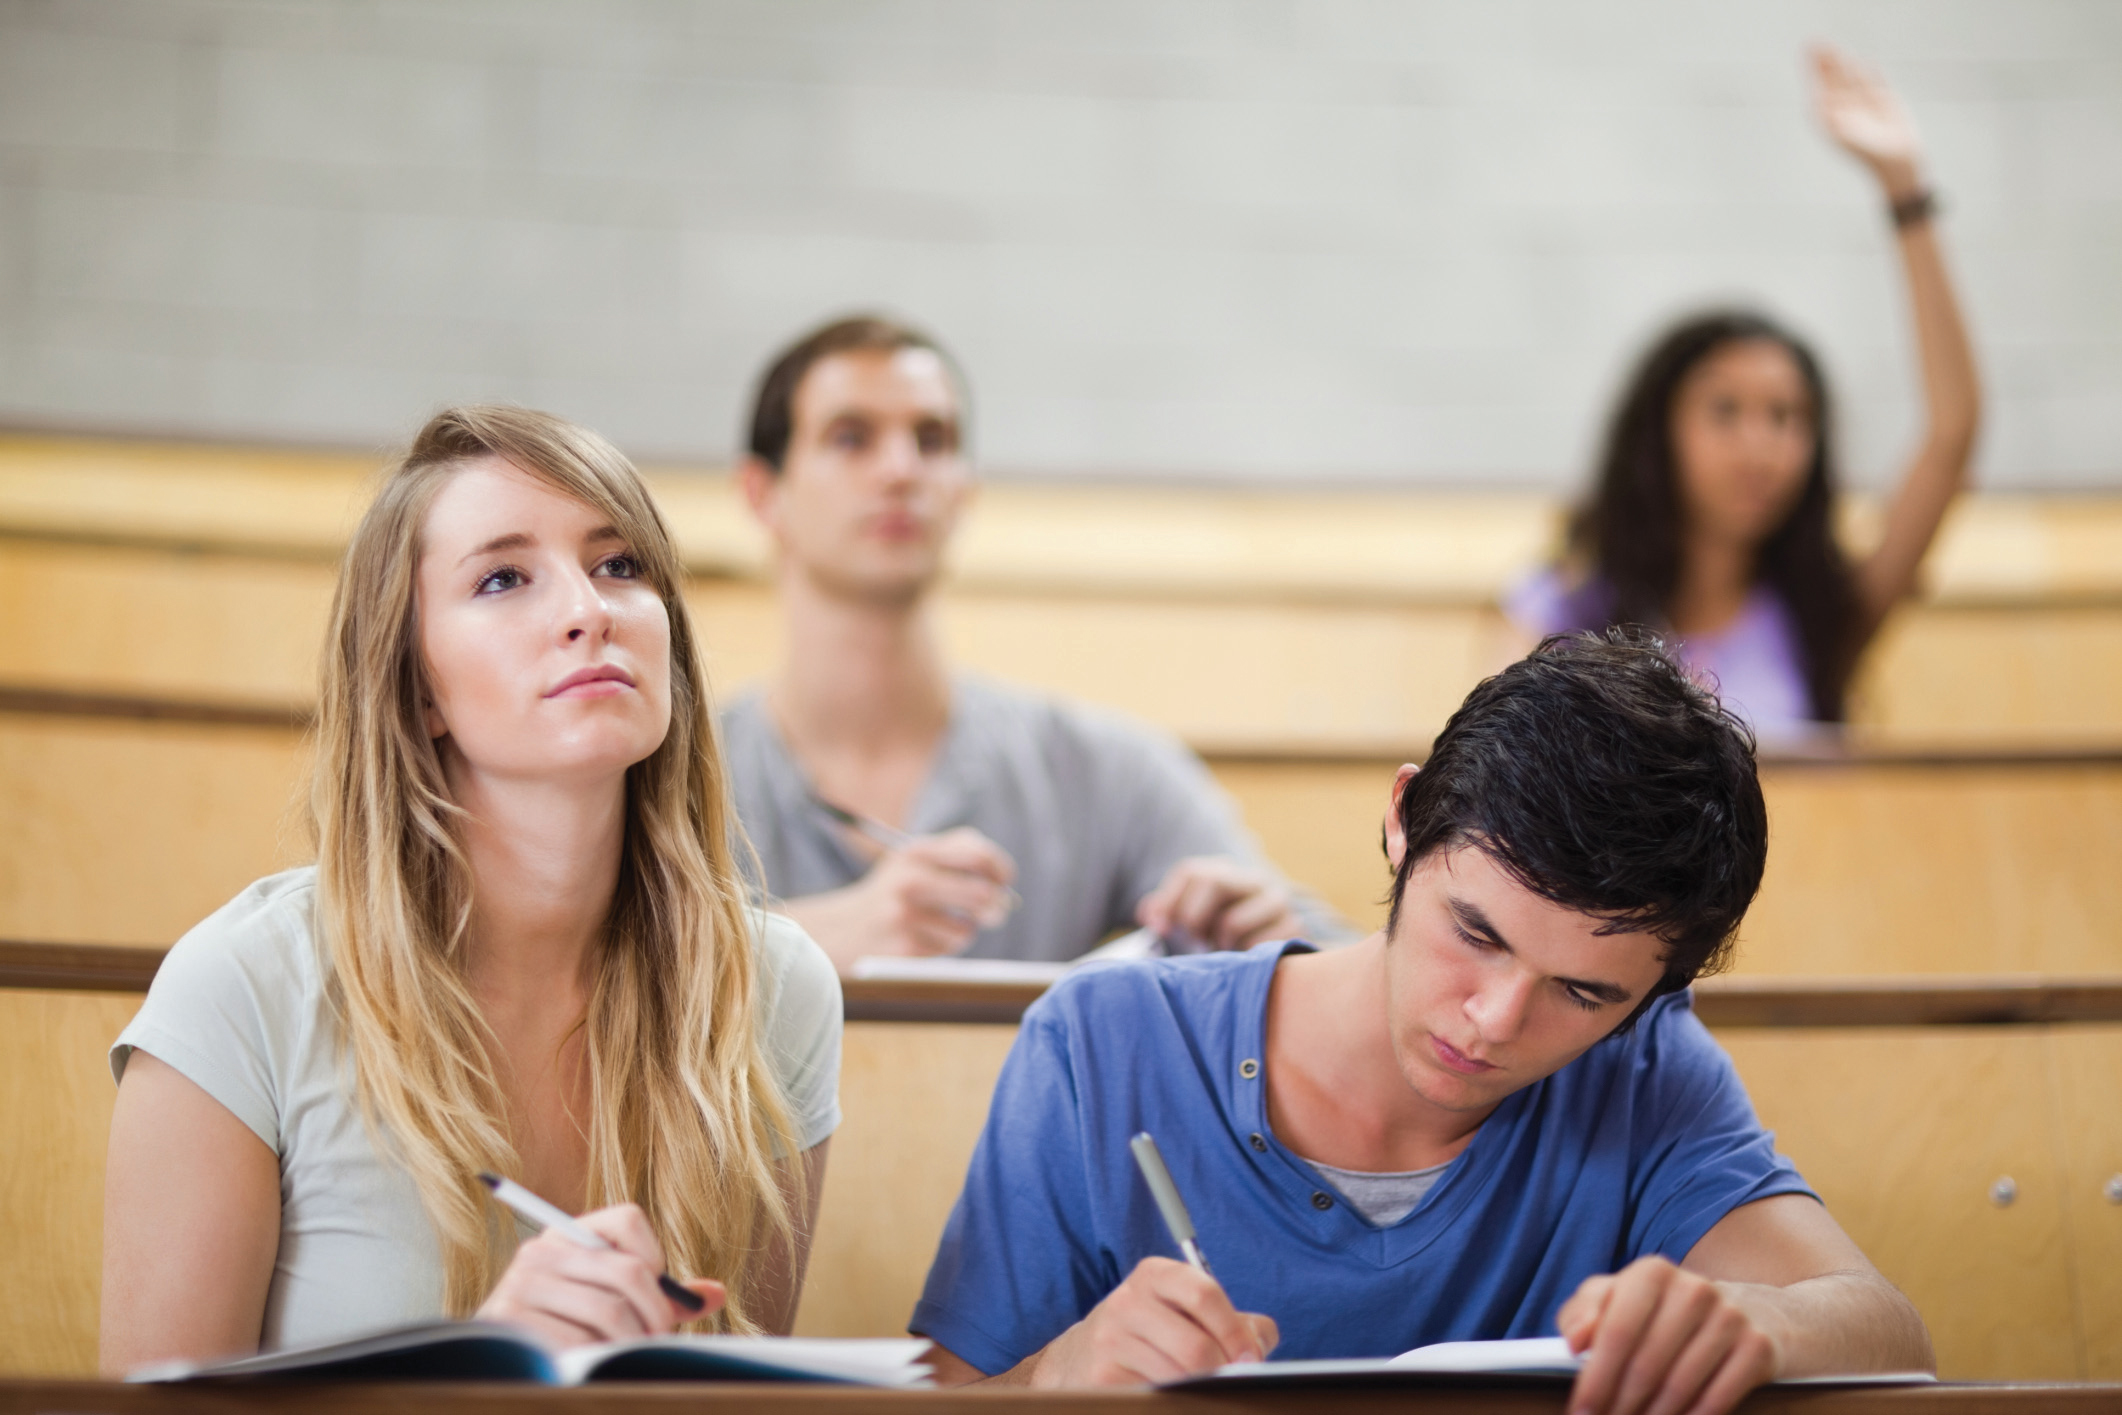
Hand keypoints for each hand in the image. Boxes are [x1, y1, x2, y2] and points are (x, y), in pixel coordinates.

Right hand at [477, 1203, 725, 1349]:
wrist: (497, 1367)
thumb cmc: (567, 1332)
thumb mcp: (610, 1305)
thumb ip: (658, 1297)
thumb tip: (715, 1294)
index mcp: (568, 1234)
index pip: (629, 1219)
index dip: (656, 1257)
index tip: (658, 1293)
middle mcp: (542, 1250)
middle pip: (630, 1270)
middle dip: (657, 1314)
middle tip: (661, 1340)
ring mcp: (522, 1284)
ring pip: (610, 1312)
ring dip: (630, 1344)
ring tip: (625, 1357)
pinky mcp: (508, 1321)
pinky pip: (578, 1342)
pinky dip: (596, 1360)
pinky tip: (589, 1366)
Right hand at [790, 827, 1016, 970]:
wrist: (841, 929)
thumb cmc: (893, 892)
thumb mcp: (914, 860)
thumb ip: (959, 856)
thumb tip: (1004, 884)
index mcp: (916, 851)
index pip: (978, 855)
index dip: (1000, 869)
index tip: (1003, 880)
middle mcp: (910, 879)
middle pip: (982, 894)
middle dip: (997, 907)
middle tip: (995, 912)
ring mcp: (906, 915)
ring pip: (968, 927)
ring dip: (964, 929)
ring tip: (940, 924)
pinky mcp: (904, 946)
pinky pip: (949, 948)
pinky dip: (945, 945)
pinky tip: (922, 939)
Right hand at [1029, 1257, 1277, 1386]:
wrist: (1082, 1357)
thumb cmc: (1152, 1332)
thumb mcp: (1186, 1311)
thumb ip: (1235, 1320)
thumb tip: (1260, 1345)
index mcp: (1155, 1275)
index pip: (1204, 1294)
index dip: (1235, 1331)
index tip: (1251, 1359)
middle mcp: (1128, 1301)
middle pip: (1195, 1345)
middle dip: (1223, 1371)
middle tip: (1232, 1383)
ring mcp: (1111, 1340)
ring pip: (1179, 1376)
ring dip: (1200, 1391)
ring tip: (1203, 1390)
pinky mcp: (1102, 1378)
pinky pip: (1156, 1395)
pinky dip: (1176, 1400)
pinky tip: (1176, 1396)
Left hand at [1136, 857, 1302, 951]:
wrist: (1279, 949)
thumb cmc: (1224, 935)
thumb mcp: (1194, 919)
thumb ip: (1166, 912)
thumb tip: (1149, 916)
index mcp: (1227, 872)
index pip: (1191, 872)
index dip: (1168, 900)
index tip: (1157, 926)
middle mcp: (1254, 879)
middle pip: (1212, 881)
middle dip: (1192, 919)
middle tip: (1194, 940)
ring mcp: (1277, 901)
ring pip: (1231, 922)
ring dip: (1219, 944)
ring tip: (1223, 950)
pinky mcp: (1294, 928)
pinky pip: (1257, 946)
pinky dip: (1244, 958)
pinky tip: (1246, 958)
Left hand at [1557, 1256, 1780, 1414]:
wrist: (1745, 1312)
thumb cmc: (1662, 1311)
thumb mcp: (1618, 1298)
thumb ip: (1583, 1313)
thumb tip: (1574, 1341)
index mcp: (1652, 1273)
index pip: (1616, 1332)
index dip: (1595, 1378)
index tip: (1582, 1412)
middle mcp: (1694, 1289)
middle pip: (1646, 1365)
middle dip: (1620, 1405)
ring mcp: (1730, 1317)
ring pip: (1679, 1385)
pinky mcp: (1757, 1347)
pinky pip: (1718, 1398)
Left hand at [1809, 44, 1924, 198]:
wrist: (1896, 162)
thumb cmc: (1869, 153)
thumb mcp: (1848, 136)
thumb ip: (1833, 119)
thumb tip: (1818, 104)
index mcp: (1834, 117)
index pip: (1822, 88)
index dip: (1814, 72)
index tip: (1807, 55)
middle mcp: (1847, 110)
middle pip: (1834, 81)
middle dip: (1824, 63)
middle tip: (1814, 43)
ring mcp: (1865, 105)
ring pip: (1853, 79)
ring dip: (1843, 63)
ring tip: (1832, 49)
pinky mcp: (1885, 104)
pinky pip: (1876, 84)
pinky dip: (1871, 75)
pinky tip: (1866, 65)